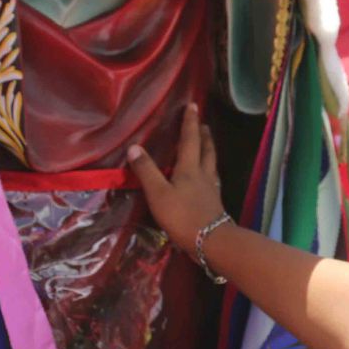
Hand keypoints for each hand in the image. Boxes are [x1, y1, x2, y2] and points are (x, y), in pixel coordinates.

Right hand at [129, 104, 224, 247]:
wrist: (211, 242)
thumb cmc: (183, 216)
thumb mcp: (158, 193)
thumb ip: (147, 171)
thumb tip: (134, 147)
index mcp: (190, 169)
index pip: (190, 140)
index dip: (190, 123)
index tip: (193, 106)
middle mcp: (203, 175)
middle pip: (206, 150)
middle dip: (203, 136)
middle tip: (204, 125)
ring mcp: (211, 190)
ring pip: (211, 165)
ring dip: (209, 152)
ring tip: (207, 147)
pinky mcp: (214, 205)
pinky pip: (212, 181)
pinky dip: (209, 173)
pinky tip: (207, 180)